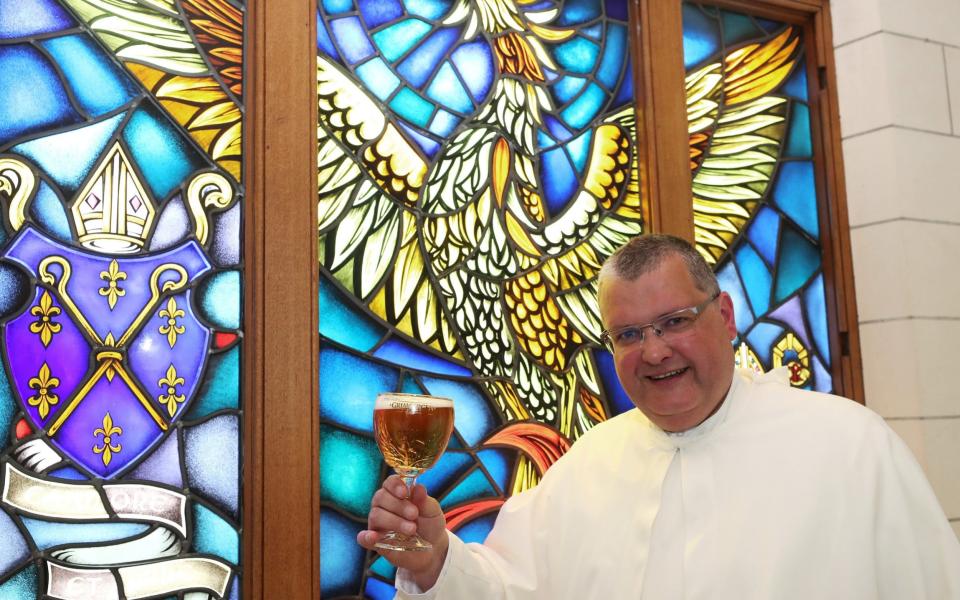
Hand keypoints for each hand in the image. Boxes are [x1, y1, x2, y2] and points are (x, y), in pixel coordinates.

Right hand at [357, 474, 448, 590]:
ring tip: (412, 529)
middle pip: (380, 497)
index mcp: (397, 494)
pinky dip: (366, 537)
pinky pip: (364, 538)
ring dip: (394, 521)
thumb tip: (418, 488)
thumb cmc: (430, 525)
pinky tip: (373, 537)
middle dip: (398, 505)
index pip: (389, 483)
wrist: (433, 549)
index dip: (395, 485)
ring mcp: (379, 524)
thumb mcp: (432, 511)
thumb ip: (424, 500)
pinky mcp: (377, 542)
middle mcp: (384, 506)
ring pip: (376, 515)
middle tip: (414, 514)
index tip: (405, 492)